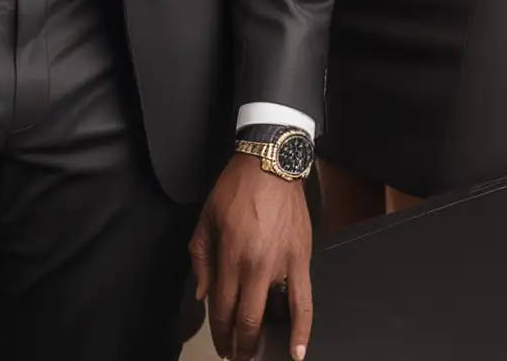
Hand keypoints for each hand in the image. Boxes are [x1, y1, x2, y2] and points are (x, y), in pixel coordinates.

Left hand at [190, 154, 312, 360]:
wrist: (270, 164)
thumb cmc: (236, 188)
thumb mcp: (206, 218)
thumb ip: (201, 258)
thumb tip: (203, 294)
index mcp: (230, 255)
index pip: (222, 308)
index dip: (218, 333)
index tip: (218, 345)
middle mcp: (256, 266)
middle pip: (245, 320)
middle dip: (238, 345)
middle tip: (234, 356)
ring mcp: (282, 265)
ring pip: (272, 316)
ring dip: (261, 342)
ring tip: (255, 356)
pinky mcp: (302, 260)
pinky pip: (305, 302)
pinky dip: (302, 330)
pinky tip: (297, 351)